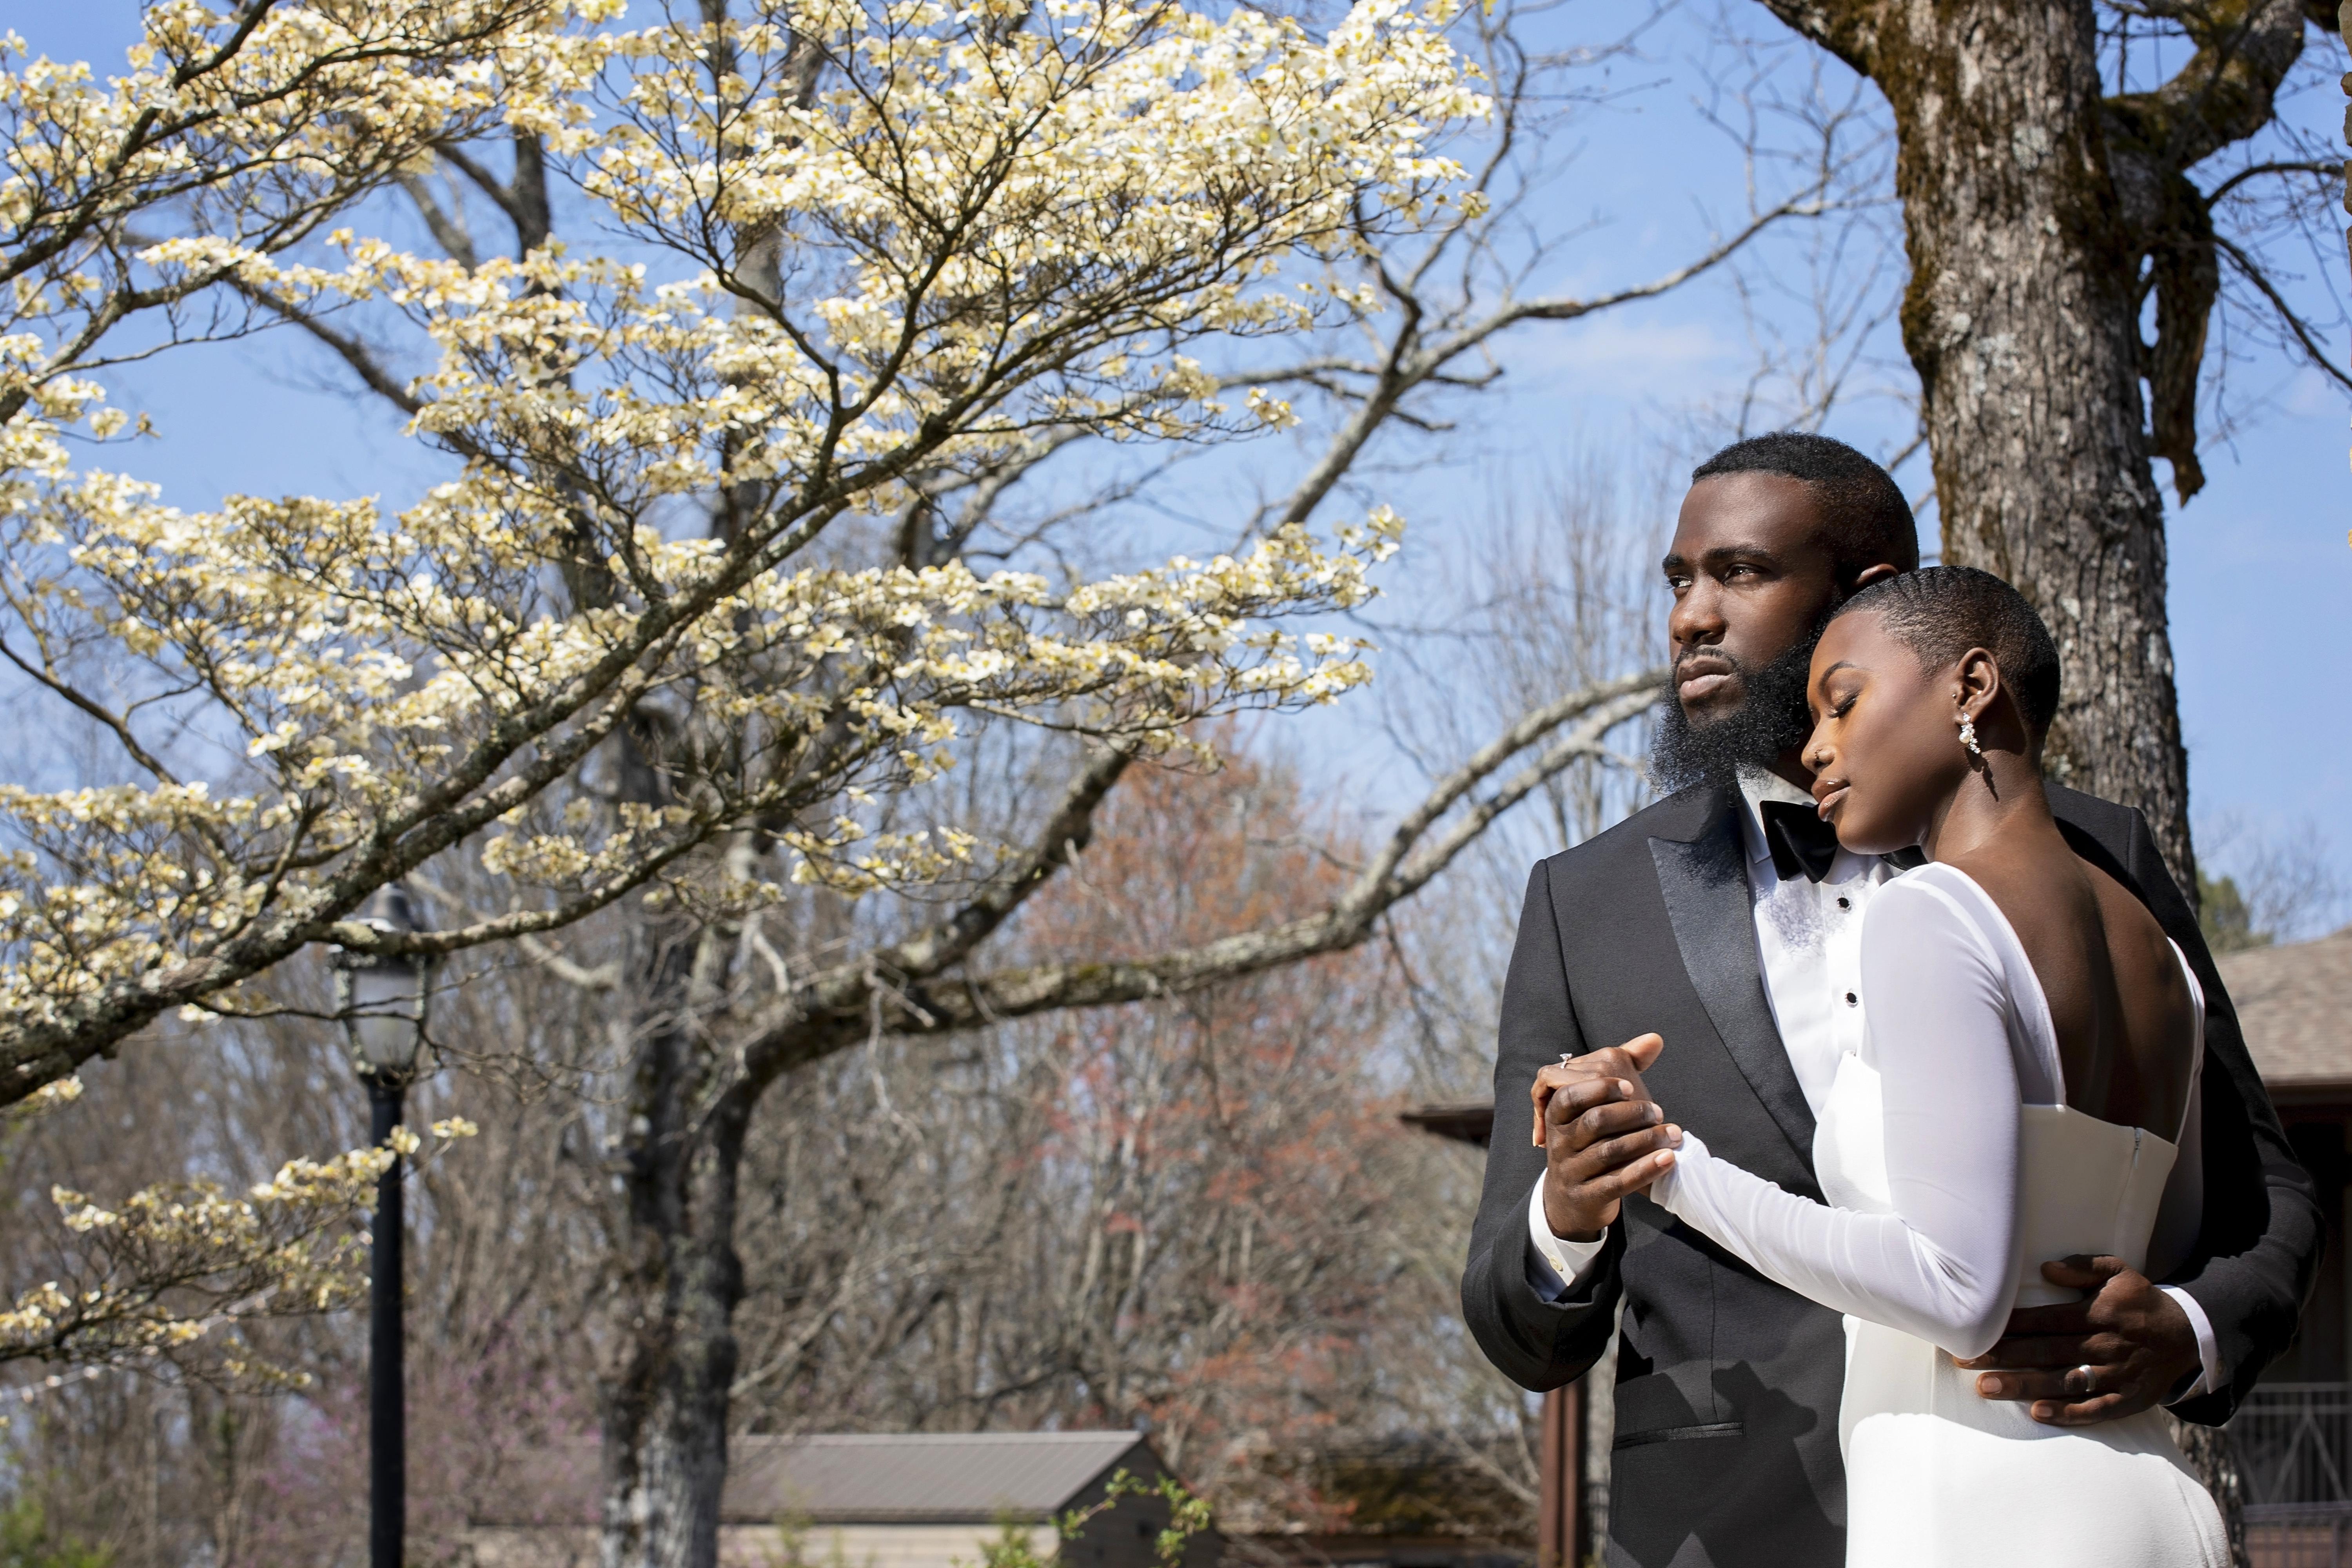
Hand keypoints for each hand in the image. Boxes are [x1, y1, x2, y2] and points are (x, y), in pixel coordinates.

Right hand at [1529, 1033, 1679, 1242]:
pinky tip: (1669, 1159)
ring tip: (1673, 1133)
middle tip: (1659, 1110)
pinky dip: (1646, 1170)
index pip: (1569, 1094)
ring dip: (1646, 1140)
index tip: (1629, 1086)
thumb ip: (1620, 1070)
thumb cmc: (1589, 1141)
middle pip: (1594, 1121)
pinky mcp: (1587, 1197)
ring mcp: (1570, 1171)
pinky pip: (1618, 1182)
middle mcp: (1559, 1143)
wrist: (1571, 1199)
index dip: (1599, 1087)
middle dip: (1631, 1113)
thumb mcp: (1592, 1107)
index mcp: (1556, 1115)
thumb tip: (1655, 1039)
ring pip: (1609, 1152)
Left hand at [1954, 1255, 2200, 1424]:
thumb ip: (2084, 1267)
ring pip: (2064, 1382)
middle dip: (2004, 1357)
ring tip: (1986, 1388)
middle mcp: (2104, 1346)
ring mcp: (2116, 1375)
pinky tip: (2038, 1413)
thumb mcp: (2119, 1272)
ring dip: (2025, 1386)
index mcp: (2097, 1314)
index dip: (2010, 1326)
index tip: (1975, 1329)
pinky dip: (2068, 1413)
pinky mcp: (2127, 1400)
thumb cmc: (2140, 1302)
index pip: (2045, 1321)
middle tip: (1964, 1360)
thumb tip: (2047, 1269)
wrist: (2187, 1336)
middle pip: (2047, 1351)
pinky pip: (2095, 1410)